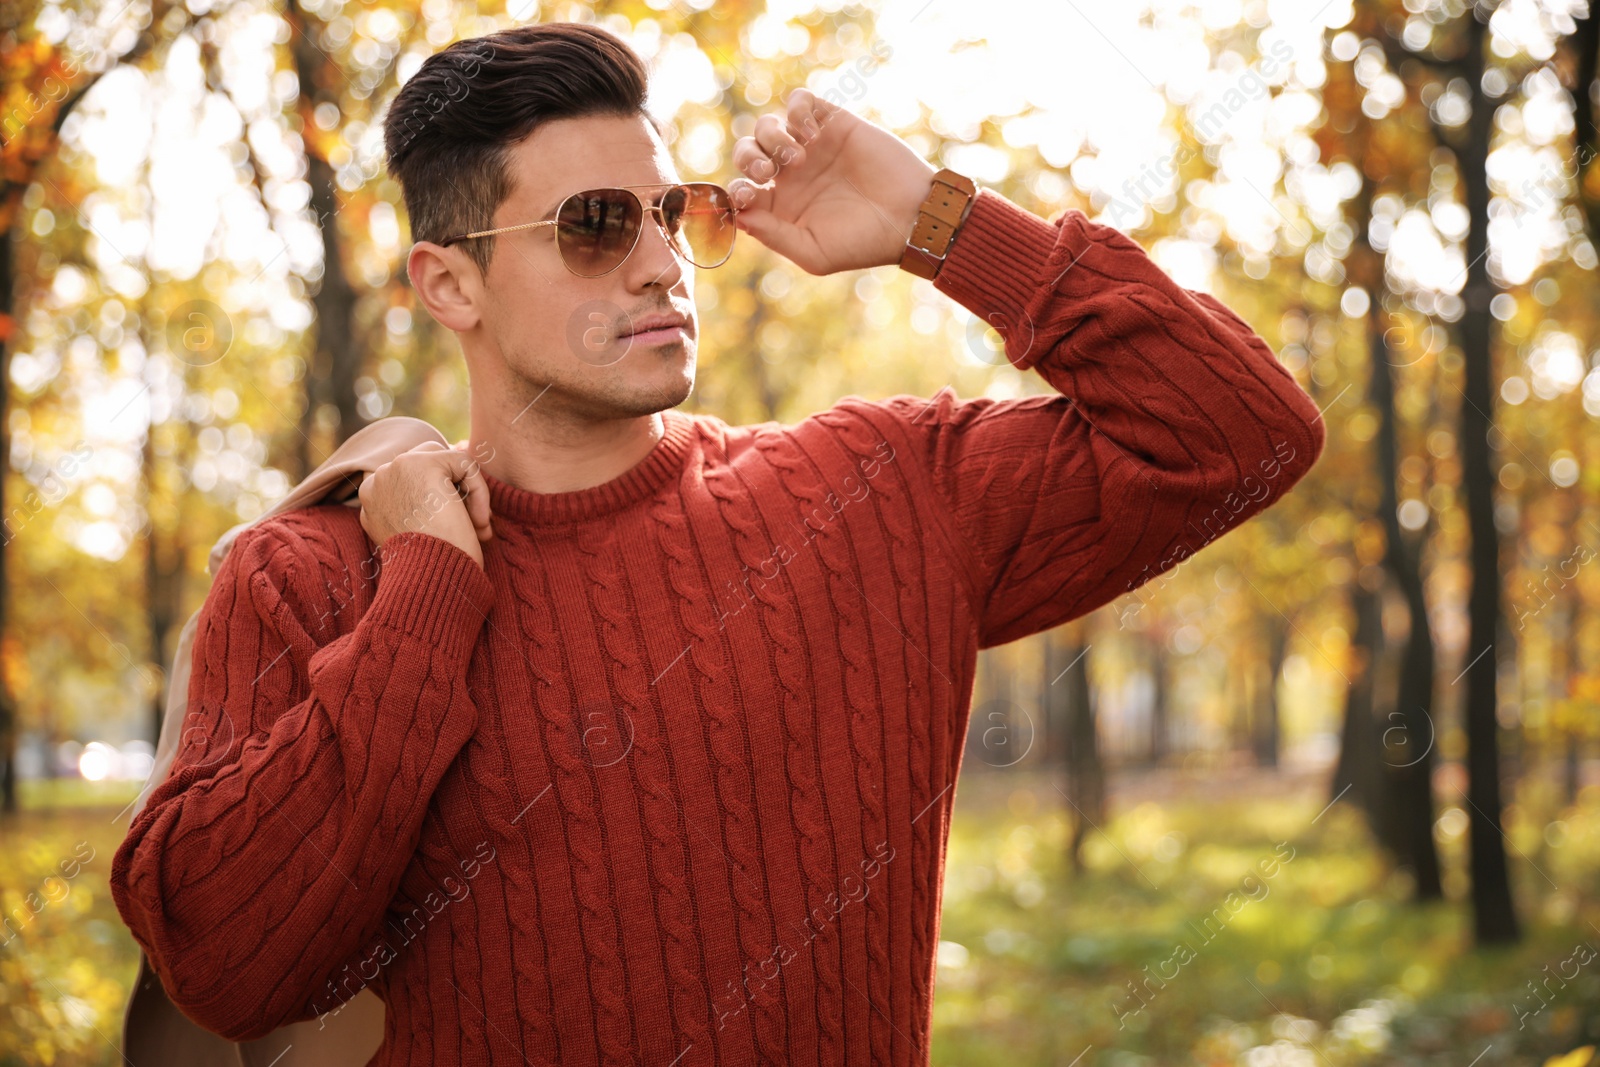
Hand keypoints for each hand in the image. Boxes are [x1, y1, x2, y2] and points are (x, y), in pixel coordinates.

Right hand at [358, 441, 493, 569]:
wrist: (431, 582)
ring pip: (447, 461)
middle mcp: (375, 481)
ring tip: (477, 526)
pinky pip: (464, 462)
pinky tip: (479, 522)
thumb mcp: (417, 537)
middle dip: (455, 490)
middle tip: (473, 526)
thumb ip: (421, 511)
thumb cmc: (431, 570)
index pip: (410, 479)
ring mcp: (394, 469)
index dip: (442, 497)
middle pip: (428, 462)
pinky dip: (480, 491)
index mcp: (370, 500)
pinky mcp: (422, 464)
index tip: (455, 530)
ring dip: (469, 492)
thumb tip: (451, 496)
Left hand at [728, 88, 936, 275]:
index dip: (734, 190)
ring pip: (767, 126)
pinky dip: (796, 110)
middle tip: (767, 173)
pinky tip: (811, 133)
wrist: (910, 217)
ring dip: (771, 137)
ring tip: (798, 157)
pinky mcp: (833, 124)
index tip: (749, 195)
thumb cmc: (863, 243)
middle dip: (748, 159)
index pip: (741, 189)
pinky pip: (800, 102)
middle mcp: (791, 175)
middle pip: (747, 152)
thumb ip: (773, 235)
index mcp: (781, 207)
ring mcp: (811, 146)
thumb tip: (739, 216)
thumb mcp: (813, 252)